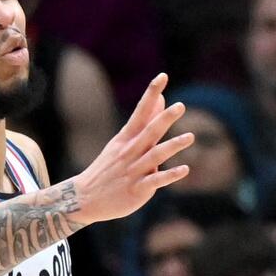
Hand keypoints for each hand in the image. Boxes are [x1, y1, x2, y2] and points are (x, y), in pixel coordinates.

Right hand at [68, 74, 192, 226]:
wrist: (85, 198)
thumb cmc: (110, 167)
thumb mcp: (124, 141)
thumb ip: (145, 122)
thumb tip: (161, 99)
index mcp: (126, 138)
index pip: (140, 111)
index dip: (151, 94)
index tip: (162, 77)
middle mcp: (130, 152)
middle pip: (149, 131)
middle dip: (164, 118)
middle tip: (180, 106)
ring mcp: (134, 171)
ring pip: (155, 155)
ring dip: (172, 146)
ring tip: (190, 137)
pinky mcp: (137, 189)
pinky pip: (156, 180)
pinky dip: (170, 175)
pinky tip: (185, 169)